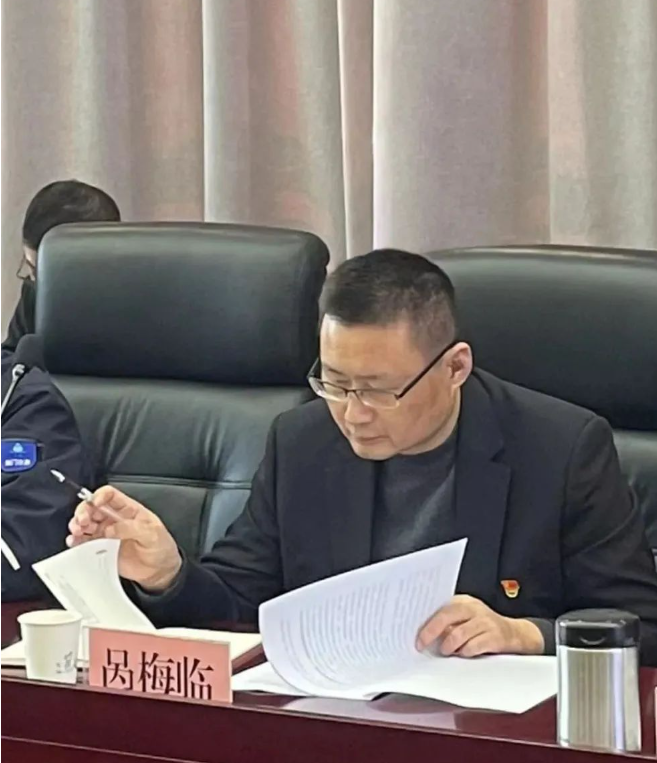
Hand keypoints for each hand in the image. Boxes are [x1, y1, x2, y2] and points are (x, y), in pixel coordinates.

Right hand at [67, 485, 181, 590]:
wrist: (159, 570)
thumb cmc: (161, 548)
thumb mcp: (152, 534)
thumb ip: (131, 528)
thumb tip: (110, 529)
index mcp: (129, 510)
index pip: (110, 495)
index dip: (101, 495)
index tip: (95, 502)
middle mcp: (115, 519)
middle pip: (92, 508)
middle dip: (83, 511)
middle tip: (82, 521)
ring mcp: (106, 534)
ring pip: (85, 523)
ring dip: (77, 525)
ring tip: (77, 531)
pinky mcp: (101, 548)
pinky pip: (84, 542)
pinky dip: (76, 541)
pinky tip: (74, 542)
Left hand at [416, 595, 543, 657]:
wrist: (514, 634)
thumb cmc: (482, 628)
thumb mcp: (465, 620)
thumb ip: (448, 623)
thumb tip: (423, 635)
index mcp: (463, 602)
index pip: (441, 608)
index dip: (427, 622)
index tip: (416, 636)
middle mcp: (473, 608)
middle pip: (447, 616)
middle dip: (432, 632)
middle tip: (422, 644)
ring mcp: (485, 621)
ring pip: (459, 633)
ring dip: (449, 645)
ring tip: (446, 651)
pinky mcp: (495, 636)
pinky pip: (475, 645)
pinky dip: (466, 652)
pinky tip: (463, 654)